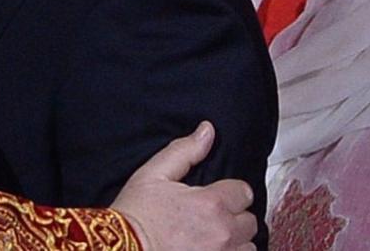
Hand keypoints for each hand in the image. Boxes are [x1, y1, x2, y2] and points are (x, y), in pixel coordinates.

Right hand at [110, 122, 256, 250]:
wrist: (120, 250)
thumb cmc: (135, 215)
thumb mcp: (153, 174)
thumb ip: (185, 151)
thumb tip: (207, 131)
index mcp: (211, 203)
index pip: (244, 192)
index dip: (230, 192)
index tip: (216, 197)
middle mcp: (222, 233)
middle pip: (250, 222)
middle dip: (235, 218)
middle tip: (212, 219)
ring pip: (248, 247)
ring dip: (235, 243)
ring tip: (213, 240)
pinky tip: (210, 250)